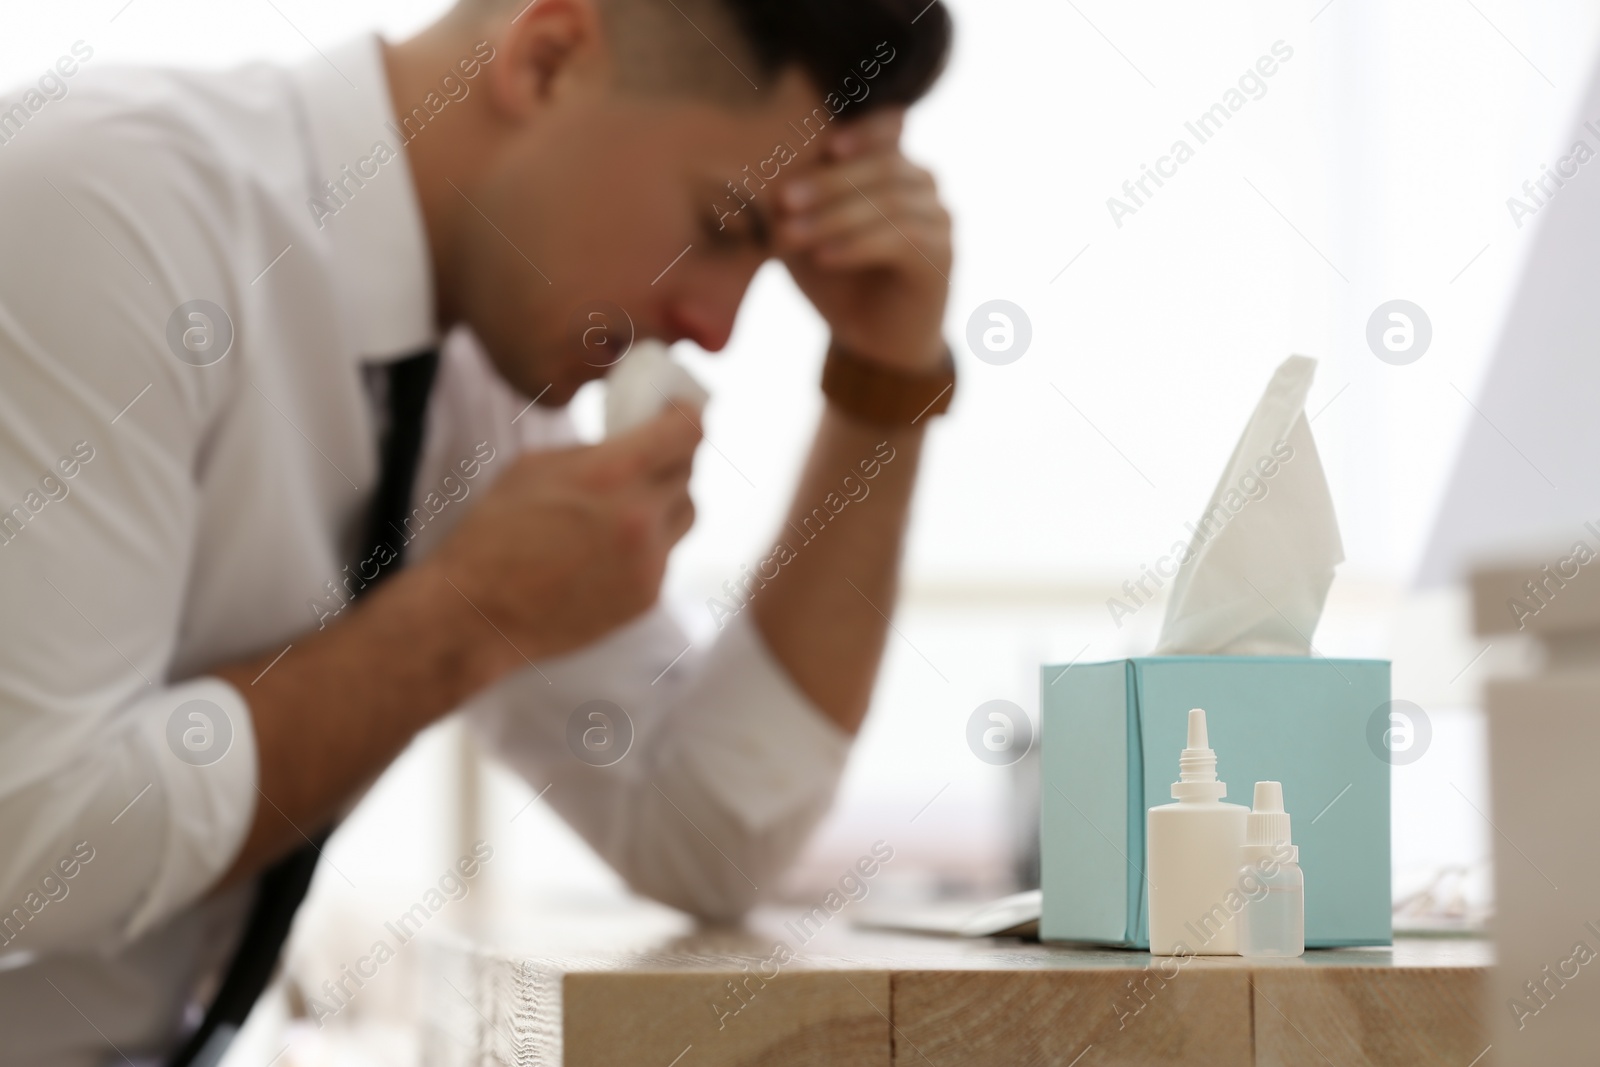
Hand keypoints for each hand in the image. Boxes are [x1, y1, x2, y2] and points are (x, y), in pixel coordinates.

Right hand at [422, 409, 700, 668]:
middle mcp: (642, 516)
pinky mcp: (647, 597)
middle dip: (669, 460)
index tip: (677, 413)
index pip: (688, 431)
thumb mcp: (536, 466)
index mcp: (614, 473)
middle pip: (687, 472)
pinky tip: (608, 550)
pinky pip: (665, 556)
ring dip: (665, 503)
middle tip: (646, 459)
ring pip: (685, 515)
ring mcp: (650, 562)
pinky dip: (648, 545)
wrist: (479, 612)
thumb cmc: (494, 533)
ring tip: (627, 506)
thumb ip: (595, 451)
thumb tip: (632, 441)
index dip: (686, 416)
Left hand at [774, 109, 951, 372]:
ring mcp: (937, 218)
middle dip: (828, 181)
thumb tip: (768, 182)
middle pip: (884, 165)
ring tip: (791, 236)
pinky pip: (899, 239)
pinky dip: (856, 246)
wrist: (871, 342)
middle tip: (783, 199)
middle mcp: (923, 185)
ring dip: (835, 217)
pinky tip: (823, 258)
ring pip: (890, 201)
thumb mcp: (807, 235)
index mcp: (893, 166)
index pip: (889, 128)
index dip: (862, 131)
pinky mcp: (939, 256)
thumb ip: (796, 204)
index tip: (825, 147)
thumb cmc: (836, 280)